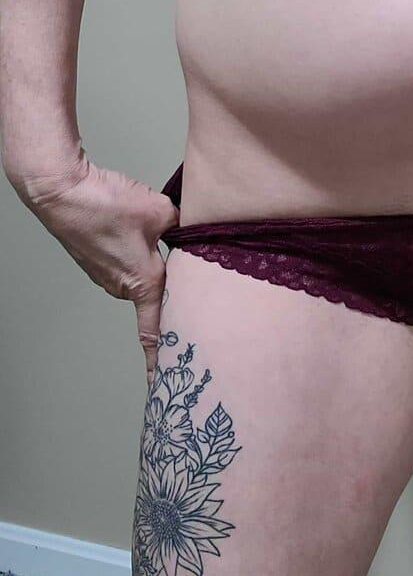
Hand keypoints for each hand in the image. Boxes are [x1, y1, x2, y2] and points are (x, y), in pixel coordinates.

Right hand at [12, 149, 178, 382]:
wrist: (62, 193)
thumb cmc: (105, 206)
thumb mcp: (160, 212)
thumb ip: (182, 226)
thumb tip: (188, 228)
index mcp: (143, 283)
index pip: (154, 331)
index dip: (161, 357)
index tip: (163, 382)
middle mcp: (122, 285)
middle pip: (155, 297)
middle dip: (170, 291)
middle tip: (188, 290)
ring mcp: (105, 273)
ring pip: (140, 273)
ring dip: (151, 260)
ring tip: (156, 236)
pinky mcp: (95, 258)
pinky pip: (124, 258)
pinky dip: (133, 246)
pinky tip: (132, 227)